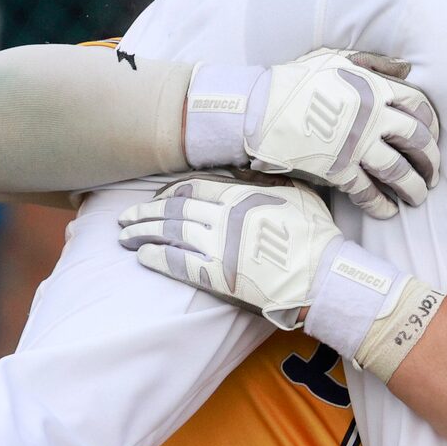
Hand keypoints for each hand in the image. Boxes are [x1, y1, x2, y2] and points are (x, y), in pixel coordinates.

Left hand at [118, 175, 340, 329]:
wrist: (322, 276)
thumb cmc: (315, 234)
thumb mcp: (298, 193)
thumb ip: (268, 178)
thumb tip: (243, 168)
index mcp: (241, 196)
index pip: (192, 188)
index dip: (168, 193)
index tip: (155, 198)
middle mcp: (224, 218)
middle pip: (173, 211)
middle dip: (145, 214)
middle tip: (125, 218)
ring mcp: (219, 247)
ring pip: (170, 234)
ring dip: (143, 234)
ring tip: (124, 237)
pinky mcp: (217, 276)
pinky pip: (177, 263)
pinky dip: (156, 258)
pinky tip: (142, 256)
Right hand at [185, 49, 440, 219]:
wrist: (257, 107)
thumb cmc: (295, 81)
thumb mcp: (336, 60)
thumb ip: (373, 64)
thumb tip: (406, 69)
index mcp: (374, 87)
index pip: (419, 107)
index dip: (431, 125)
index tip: (434, 138)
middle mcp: (371, 117)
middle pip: (416, 141)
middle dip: (431, 161)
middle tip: (434, 175)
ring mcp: (355, 144)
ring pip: (397, 170)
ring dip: (413, 187)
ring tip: (418, 199)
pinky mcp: (337, 168)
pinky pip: (367, 191)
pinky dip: (381, 204)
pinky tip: (388, 212)